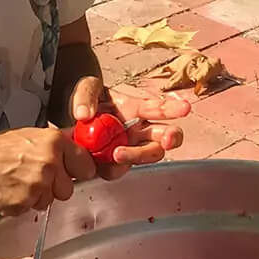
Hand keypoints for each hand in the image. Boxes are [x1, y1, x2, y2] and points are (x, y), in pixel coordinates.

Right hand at [0, 127, 95, 212]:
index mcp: (55, 143)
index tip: (74, 172)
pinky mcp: (24, 203)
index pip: (86, 165)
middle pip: (68, 189)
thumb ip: (58, 145)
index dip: (79, 171)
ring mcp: (37, 185)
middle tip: (35, 177)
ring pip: (49, 201)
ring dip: (37, 196)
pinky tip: (11, 190)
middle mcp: (49, 163)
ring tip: (19, 182)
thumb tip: (81, 149)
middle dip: (55, 187)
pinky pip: (32, 209)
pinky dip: (22, 204)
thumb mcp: (32, 136)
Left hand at [69, 76, 186, 178]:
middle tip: (167, 140)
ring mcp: (132, 148)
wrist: (73, 123)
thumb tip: (84, 114)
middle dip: (172, 138)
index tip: (185, 107)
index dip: (173, 108)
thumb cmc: (88, 101)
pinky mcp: (116, 164)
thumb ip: (85, 95)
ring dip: (138, 156)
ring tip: (117, 153)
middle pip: (166, 137)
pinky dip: (115, 168)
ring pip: (149, 155)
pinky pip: (122, 170)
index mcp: (138, 109)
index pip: (160, 108)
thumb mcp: (86, 89)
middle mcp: (141, 130)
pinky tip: (103, 163)